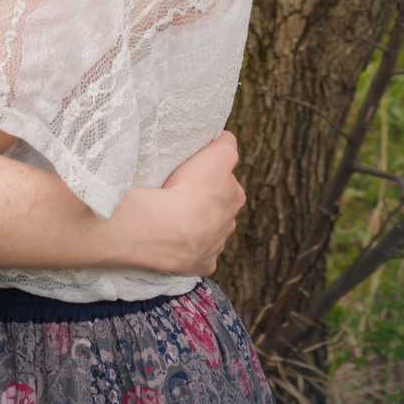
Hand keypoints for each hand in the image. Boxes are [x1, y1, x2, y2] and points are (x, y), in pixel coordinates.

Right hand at [160, 131, 245, 274]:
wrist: (168, 227)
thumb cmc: (191, 188)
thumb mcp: (216, 153)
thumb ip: (226, 144)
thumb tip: (228, 139)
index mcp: (235, 198)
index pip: (227, 185)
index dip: (211, 179)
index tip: (194, 176)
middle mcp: (230, 224)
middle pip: (218, 211)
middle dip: (205, 206)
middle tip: (181, 196)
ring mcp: (215, 247)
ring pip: (207, 234)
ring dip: (195, 227)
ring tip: (172, 219)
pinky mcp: (200, 264)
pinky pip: (195, 256)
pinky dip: (187, 250)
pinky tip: (173, 242)